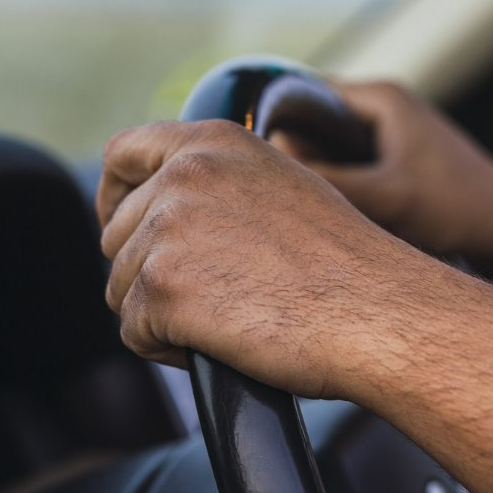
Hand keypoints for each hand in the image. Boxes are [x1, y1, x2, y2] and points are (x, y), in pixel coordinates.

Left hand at [97, 120, 447, 399]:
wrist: (377, 313)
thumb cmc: (347, 268)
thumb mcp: (282, 189)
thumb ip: (220, 186)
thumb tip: (172, 213)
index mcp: (214, 142)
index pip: (123, 154)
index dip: (115, 197)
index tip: (126, 227)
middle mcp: (184, 175)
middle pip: (118, 235)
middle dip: (152, 274)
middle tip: (217, 297)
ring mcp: (167, 228)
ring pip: (123, 288)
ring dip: (163, 316)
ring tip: (232, 320)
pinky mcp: (161, 286)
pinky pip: (134, 332)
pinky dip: (168, 350)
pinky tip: (223, 342)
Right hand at [274, 81, 492, 256]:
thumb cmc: (458, 209)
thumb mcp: (385, 198)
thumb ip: (327, 183)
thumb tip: (265, 175)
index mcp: (380, 96)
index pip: (298, 97)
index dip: (272, 130)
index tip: (256, 169)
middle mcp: (385, 107)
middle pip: (311, 126)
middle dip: (293, 159)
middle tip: (275, 197)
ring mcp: (393, 134)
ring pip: (330, 152)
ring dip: (317, 179)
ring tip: (304, 213)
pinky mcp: (399, 162)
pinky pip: (350, 170)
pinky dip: (339, 192)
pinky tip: (335, 223)